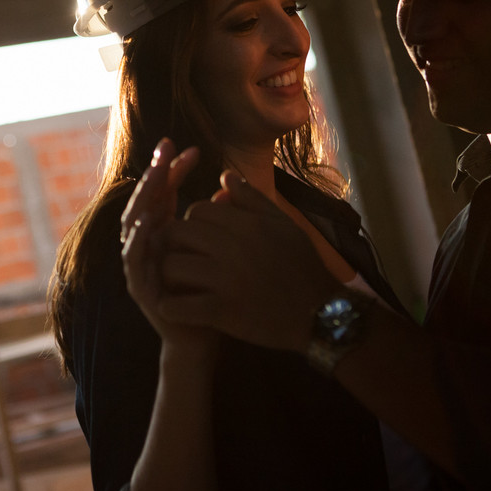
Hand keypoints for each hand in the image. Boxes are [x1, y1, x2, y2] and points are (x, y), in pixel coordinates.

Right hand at [122, 139, 216, 356]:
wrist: (201, 341)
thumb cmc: (210, 295)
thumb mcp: (217, 252)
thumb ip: (219, 222)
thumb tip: (227, 188)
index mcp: (165, 234)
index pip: (164, 193)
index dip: (172, 170)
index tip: (188, 148)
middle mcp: (148, 245)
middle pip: (145, 201)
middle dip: (155, 174)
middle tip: (165, 150)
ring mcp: (140, 265)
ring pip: (133, 224)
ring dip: (143, 199)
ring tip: (155, 178)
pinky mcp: (139, 287)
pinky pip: (133, 258)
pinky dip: (138, 238)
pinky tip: (149, 221)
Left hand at [158, 171, 342, 352]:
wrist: (322, 315)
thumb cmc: (302, 267)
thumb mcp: (283, 225)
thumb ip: (252, 200)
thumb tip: (225, 175)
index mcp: (248, 225)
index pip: (199, 210)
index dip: (192, 222)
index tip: (197, 238)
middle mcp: (234, 248)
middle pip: (179, 233)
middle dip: (172, 244)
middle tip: (179, 256)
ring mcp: (226, 280)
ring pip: (172, 266)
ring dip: (168, 275)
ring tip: (175, 282)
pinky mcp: (223, 312)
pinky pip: (179, 306)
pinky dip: (171, 308)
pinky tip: (174, 308)